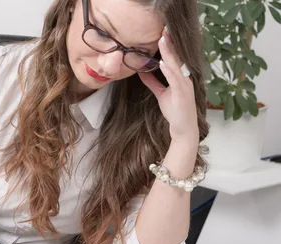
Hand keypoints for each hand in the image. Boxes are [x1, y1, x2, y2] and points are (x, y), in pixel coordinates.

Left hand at [139, 28, 198, 143]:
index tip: (162, 35)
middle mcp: (185, 79)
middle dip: (170, 45)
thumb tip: (142, 71)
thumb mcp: (161, 94)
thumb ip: (152, 82)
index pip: (174, 59)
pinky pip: (176, 80)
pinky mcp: (183, 94)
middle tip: (164, 30)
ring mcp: (185, 86)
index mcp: (181, 78)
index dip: (169, 47)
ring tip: (162, 41)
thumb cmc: (175, 112)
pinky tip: (163, 63)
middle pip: (177, 59)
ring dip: (169, 53)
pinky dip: (169, 71)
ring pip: (176, 66)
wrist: (183, 129)